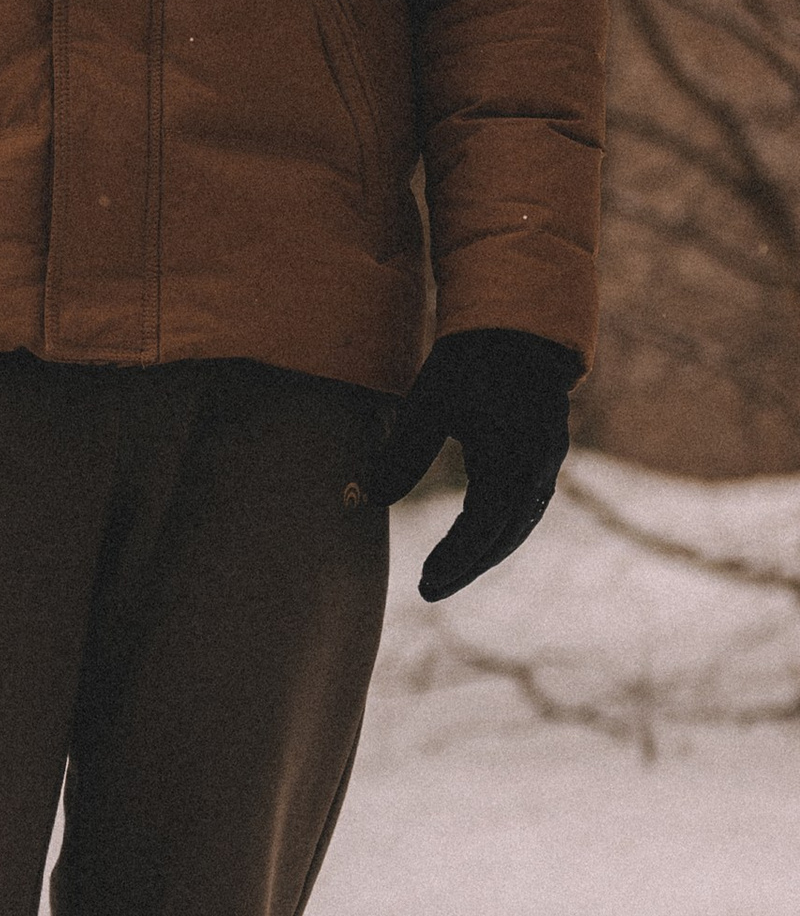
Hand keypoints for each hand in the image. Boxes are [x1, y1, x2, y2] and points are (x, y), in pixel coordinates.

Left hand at [360, 327, 578, 600]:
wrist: (516, 326)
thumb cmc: (469, 360)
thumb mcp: (430, 401)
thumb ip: (402, 451)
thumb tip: (368, 498)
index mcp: (515, 453)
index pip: (485, 523)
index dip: (456, 557)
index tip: (426, 582)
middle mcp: (539, 464)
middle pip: (506, 533)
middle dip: (469, 565)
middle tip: (430, 590)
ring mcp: (546, 461)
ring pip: (519, 523)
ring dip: (485, 551)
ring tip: (446, 574)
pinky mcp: (543, 456)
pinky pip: (525, 506)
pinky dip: (499, 529)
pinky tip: (473, 542)